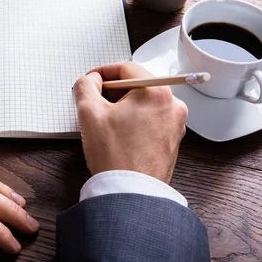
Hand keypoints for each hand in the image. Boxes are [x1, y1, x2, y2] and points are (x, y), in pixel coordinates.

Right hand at [73, 62, 187, 182]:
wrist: (130, 193)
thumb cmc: (115, 155)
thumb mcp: (89, 113)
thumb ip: (86, 86)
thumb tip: (91, 80)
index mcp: (157, 92)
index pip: (127, 68)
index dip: (103, 71)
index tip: (90, 79)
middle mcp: (173, 105)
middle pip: (137, 85)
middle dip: (113, 90)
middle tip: (94, 101)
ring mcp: (175, 124)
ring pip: (143, 103)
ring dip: (123, 106)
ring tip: (104, 121)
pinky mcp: (171, 140)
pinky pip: (150, 120)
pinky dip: (133, 120)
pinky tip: (118, 134)